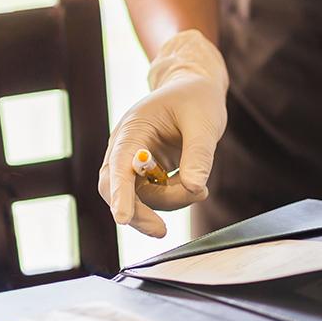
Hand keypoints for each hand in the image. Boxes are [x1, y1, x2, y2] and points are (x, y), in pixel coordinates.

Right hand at [98, 30, 227, 237]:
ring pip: (140, 197)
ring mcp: (133, 162)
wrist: (195, 88)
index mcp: (133, 130)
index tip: (122, 218)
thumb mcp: (204, 123)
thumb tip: (194, 189)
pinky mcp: (146, 173)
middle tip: (162, 232)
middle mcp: (125, 148)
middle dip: (138, 213)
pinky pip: (154, 195)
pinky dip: (174, 197)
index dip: (120, 194)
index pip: (119, 166)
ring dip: (170, 201)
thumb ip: (199, 156)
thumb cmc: (197, 100)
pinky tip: (194, 187)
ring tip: (199, 189)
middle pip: (117, 189)